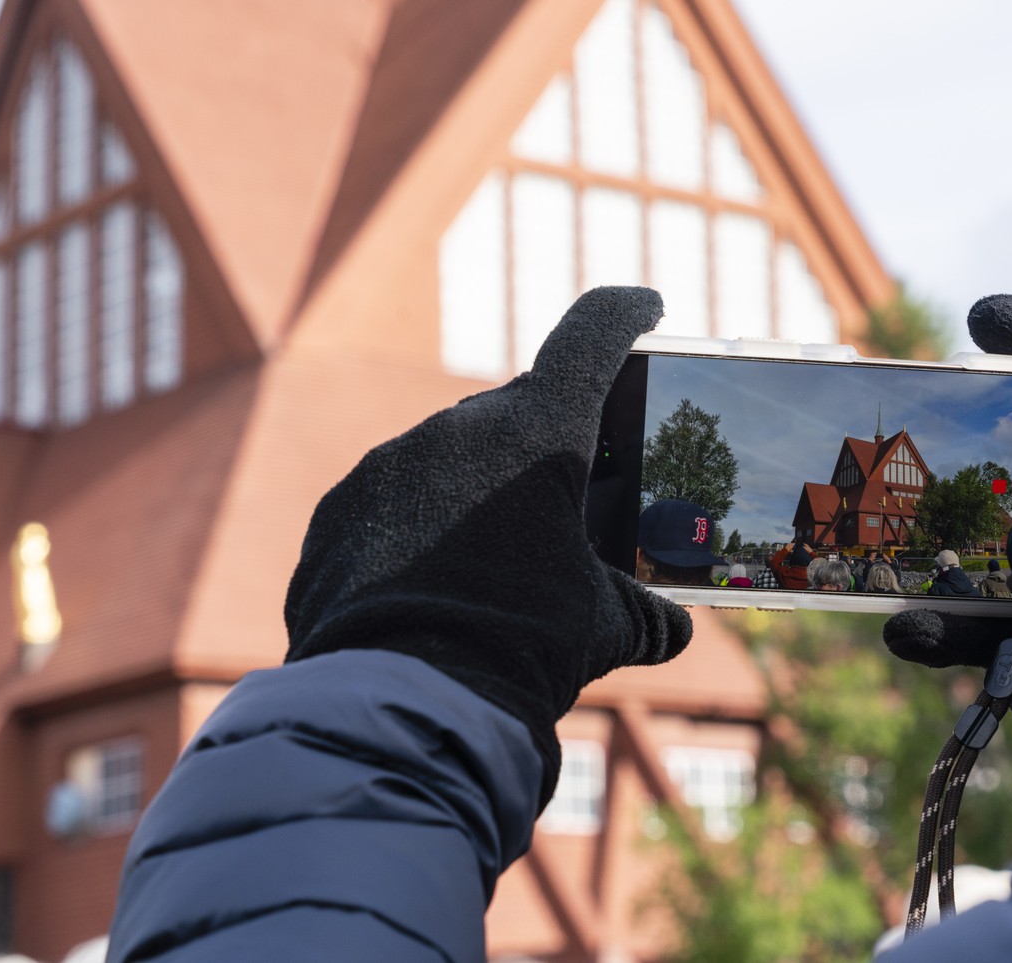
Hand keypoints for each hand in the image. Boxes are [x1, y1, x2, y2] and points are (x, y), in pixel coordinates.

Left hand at [282, 287, 692, 808]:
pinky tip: (425, 586)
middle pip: (516, 410)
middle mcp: (460, 428)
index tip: (642, 308)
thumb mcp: (604, 628)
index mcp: (540, 431)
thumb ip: (644, 615)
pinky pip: (389, 500)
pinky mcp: (339, 509)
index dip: (622, 315)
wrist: (403, 703)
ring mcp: (390, 464)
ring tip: (486, 561)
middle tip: (559, 490)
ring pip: (446, 456)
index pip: (592, 335)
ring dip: (471, 490)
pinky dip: (412, 527)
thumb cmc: (523, 649)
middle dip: (540, 441)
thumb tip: (672, 628)